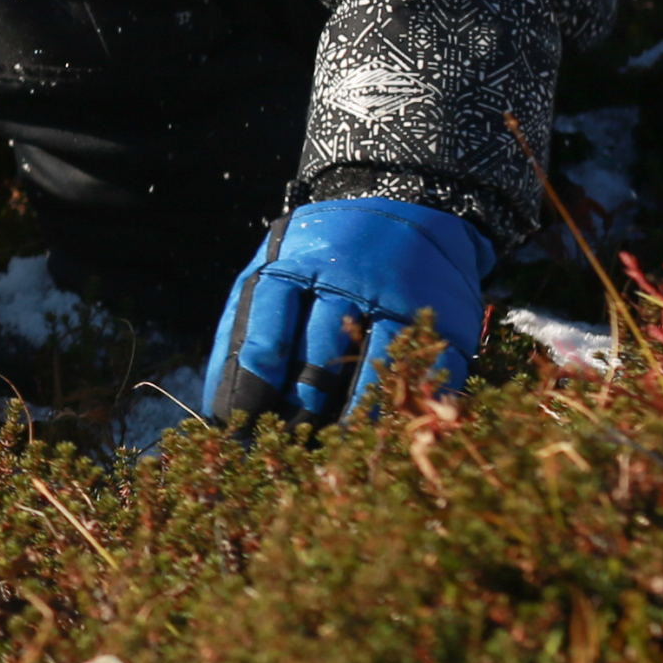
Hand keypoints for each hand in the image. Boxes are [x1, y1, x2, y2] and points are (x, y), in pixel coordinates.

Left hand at [205, 197, 492, 427]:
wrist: (411, 204)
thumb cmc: (323, 255)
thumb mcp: (276, 268)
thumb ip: (247, 328)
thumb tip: (219, 409)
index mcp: (296, 263)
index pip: (268, 325)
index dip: (253, 378)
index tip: (239, 423)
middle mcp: (347, 279)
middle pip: (317, 356)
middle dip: (297, 410)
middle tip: (282, 452)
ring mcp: (398, 299)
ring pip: (371, 371)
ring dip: (348, 421)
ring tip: (328, 458)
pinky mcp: (443, 321)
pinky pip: (421, 374)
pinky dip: (401, 410)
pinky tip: (381, 440)